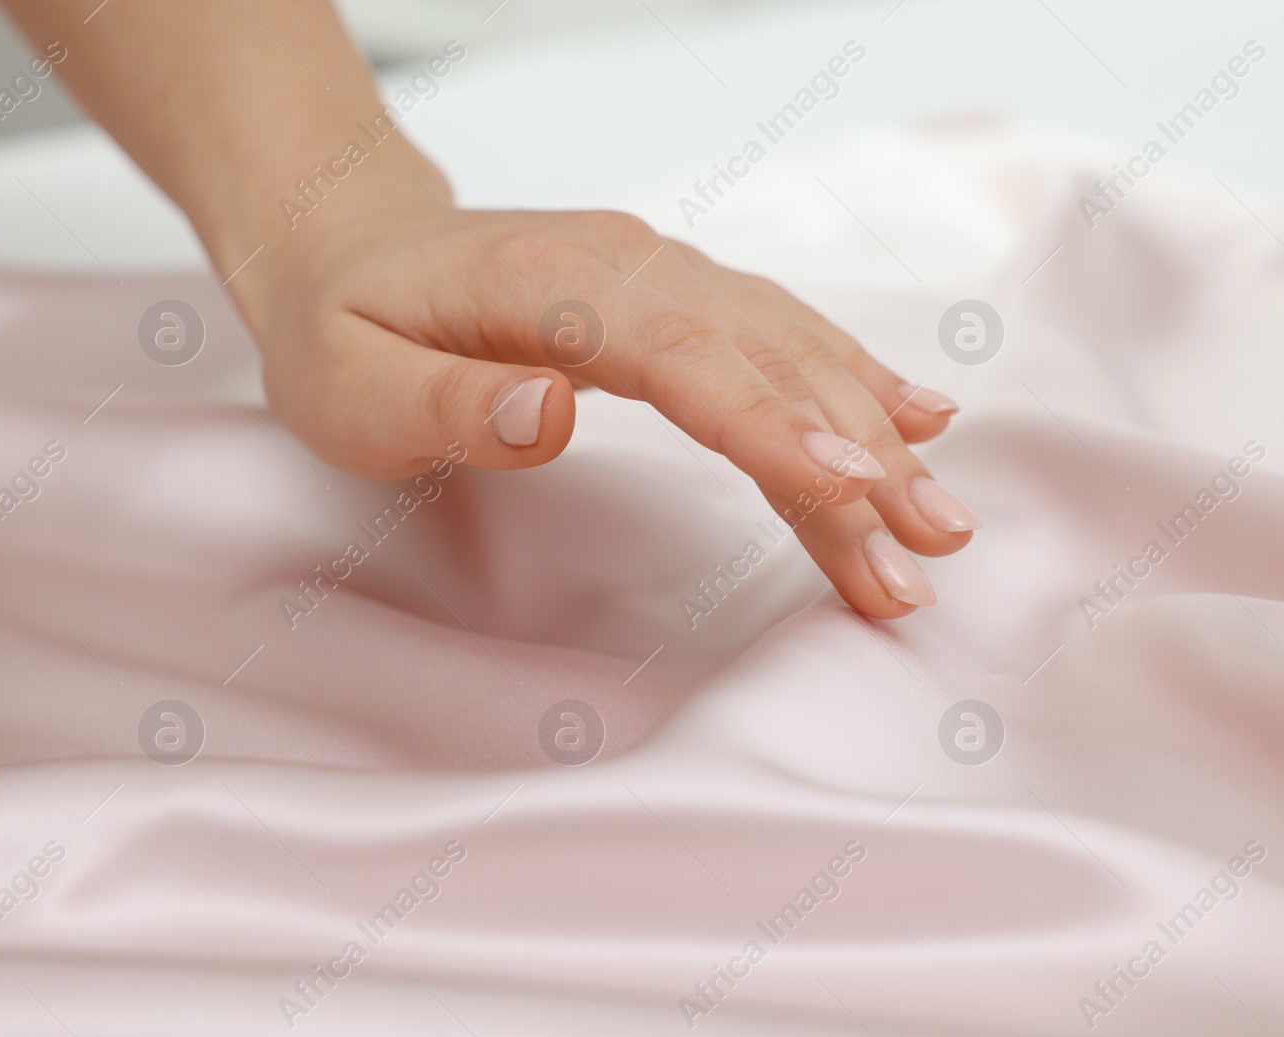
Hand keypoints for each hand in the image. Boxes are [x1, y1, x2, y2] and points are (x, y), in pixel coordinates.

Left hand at [235, 186, 979, 618]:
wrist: (349, 240)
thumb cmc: (344, 328)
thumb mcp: (348, 387)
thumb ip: (446, 407)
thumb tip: (550, 414)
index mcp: (552, 288)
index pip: (684, 357)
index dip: (773, 420)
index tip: (855, 484)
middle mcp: (631, 268)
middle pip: (765, 360)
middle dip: (857, 456)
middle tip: (927, 550)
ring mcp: (665, 275)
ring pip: (792, 350)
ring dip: (874, 433)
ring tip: (939, 521)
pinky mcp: (681, 297)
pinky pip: (783, 334)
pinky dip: (856, 379)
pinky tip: (918, 418)